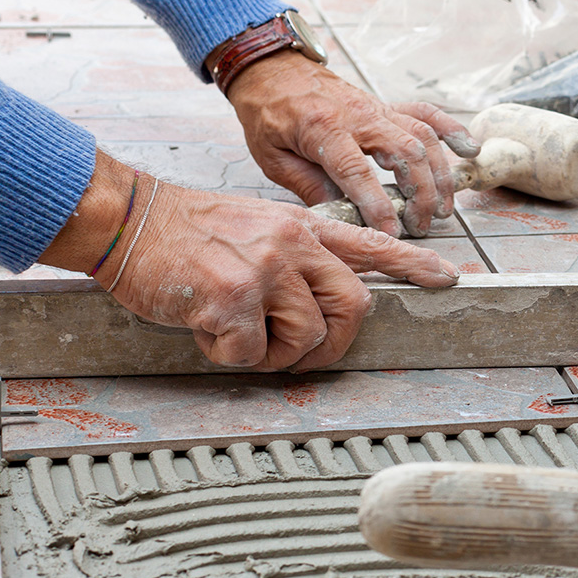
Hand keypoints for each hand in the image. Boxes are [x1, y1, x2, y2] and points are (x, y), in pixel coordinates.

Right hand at [41, 151, 458, 370]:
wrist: (129, 221)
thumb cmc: (189, 231)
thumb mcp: (258, 225)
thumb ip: (296, 256)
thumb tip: (322, 305)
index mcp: (302, 227)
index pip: (371, 243)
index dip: (413, 265)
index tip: (448, 279)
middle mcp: (293, 244)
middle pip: (354, 304)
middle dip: (335, 342)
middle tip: (302, 354)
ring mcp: (265, 269)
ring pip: (307, 336)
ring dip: (277, 355)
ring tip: (240, 337)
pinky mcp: (232, 298)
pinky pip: (253, 353)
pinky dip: (231, 356)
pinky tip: (208, 331)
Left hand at [224, 49, 479, 237]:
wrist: (272, 69)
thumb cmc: (268, 114)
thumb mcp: (273, 157)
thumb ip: (309, 185)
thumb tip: (343, 214)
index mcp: (324, 129)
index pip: (357, 172)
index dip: (377, 205)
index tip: (390, 231)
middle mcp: (359, 115)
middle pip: (405, 153)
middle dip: (420, 194)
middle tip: (420, 225)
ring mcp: (377, 109)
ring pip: (423, 137)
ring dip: (439, 175)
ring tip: (442, 209)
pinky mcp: (386, 106)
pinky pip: (426, 113)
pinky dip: (452, 130)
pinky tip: (470, 150)